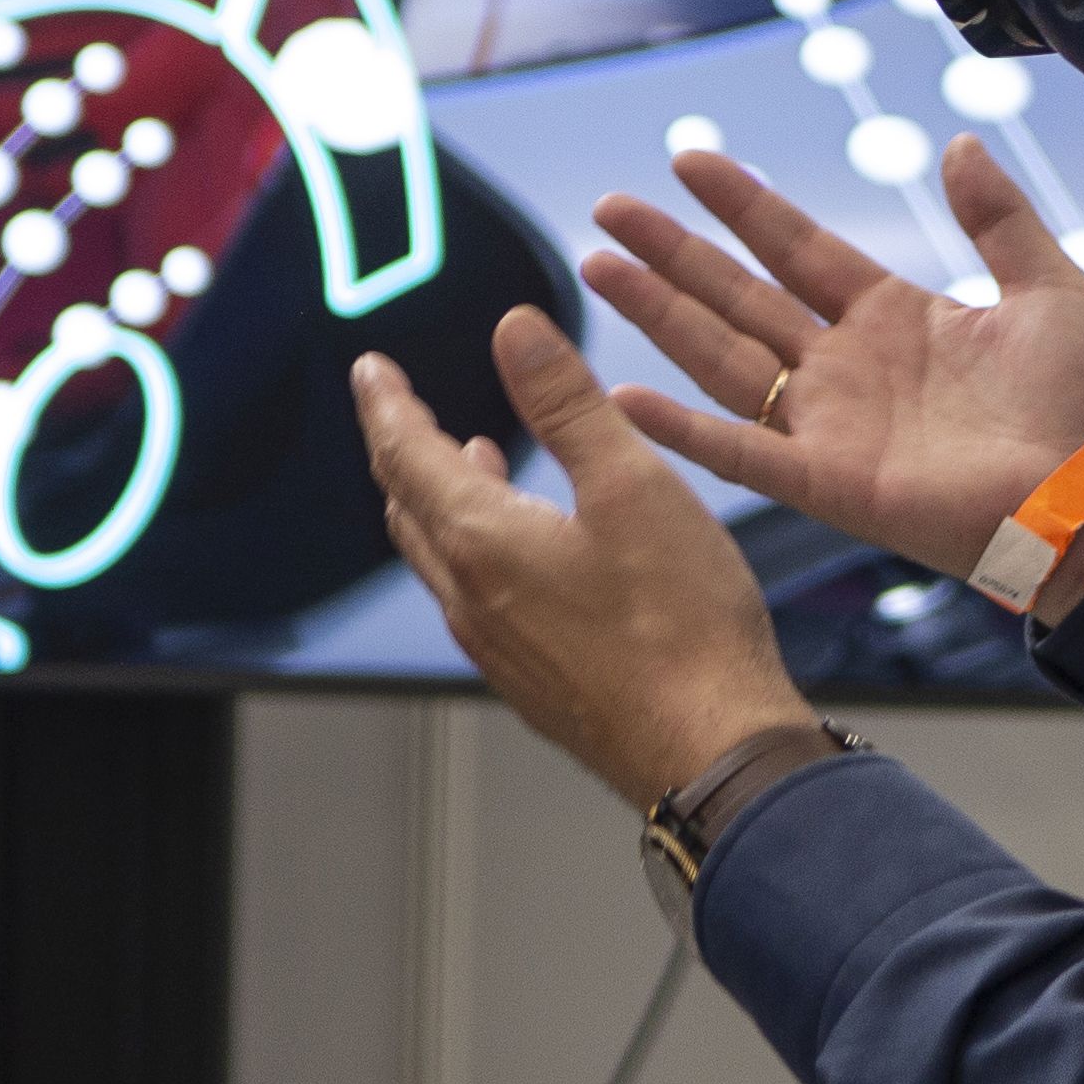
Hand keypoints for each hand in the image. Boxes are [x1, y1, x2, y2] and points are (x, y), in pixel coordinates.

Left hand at [353, 310, 812, 804]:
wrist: (711, 751)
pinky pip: (474, 600)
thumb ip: (567, 403)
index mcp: (482, 541)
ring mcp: (497, 648)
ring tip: (469, 459)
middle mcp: (471, 600)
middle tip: (404, 409)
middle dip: (404, 448)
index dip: (386, 403)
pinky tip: (523, 547)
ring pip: (441, 558)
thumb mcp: (631, 484)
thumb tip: (516, 332)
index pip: (405, 454)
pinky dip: (475, 550)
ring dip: (440, 500)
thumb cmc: (682, 627)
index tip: (371, 371)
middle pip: (410, 507)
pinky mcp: (530, 681)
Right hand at [583, 134, 1083, 586]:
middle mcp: (845, 367)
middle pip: (736, 295)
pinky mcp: (826, 482)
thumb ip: (997, 217)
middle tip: (609, 209)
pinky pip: (739, 452)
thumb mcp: (1049, 285)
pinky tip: (623, 399)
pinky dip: (680, 430)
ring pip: (720, 357)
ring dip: (658, 315)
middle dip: (671, 252)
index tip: (688, 160)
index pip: (796, 246)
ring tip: (598, 269)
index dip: (743, 204)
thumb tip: (959, 143)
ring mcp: (827, 424)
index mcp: (892, 316)